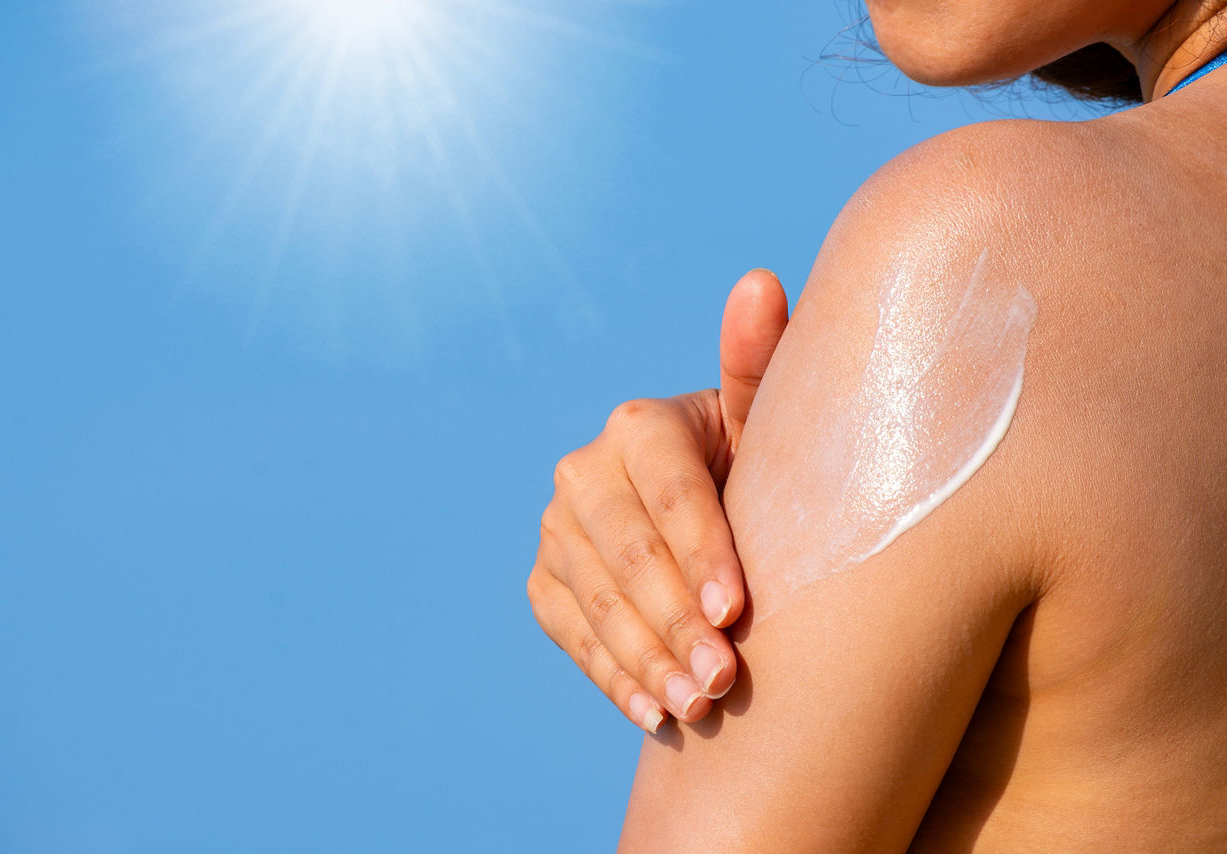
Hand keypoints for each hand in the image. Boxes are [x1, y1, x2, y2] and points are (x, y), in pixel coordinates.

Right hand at [528, 270, 788, 730]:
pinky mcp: (545, 580)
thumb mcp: (768, 420)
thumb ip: (764, 360)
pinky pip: (571, 635)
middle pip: (625, 552)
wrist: (712, 514)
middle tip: (725, 679)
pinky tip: (655, 714)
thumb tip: (760, 281)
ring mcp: (558, 529)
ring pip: (595, 600)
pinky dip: (612, 676)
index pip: (668, 489)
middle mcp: (584, 471)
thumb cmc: (759, 462)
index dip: (701, 550)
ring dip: (645, 659)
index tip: (740, 610)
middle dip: (674, 619)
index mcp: (640, 423)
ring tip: (698, 707)